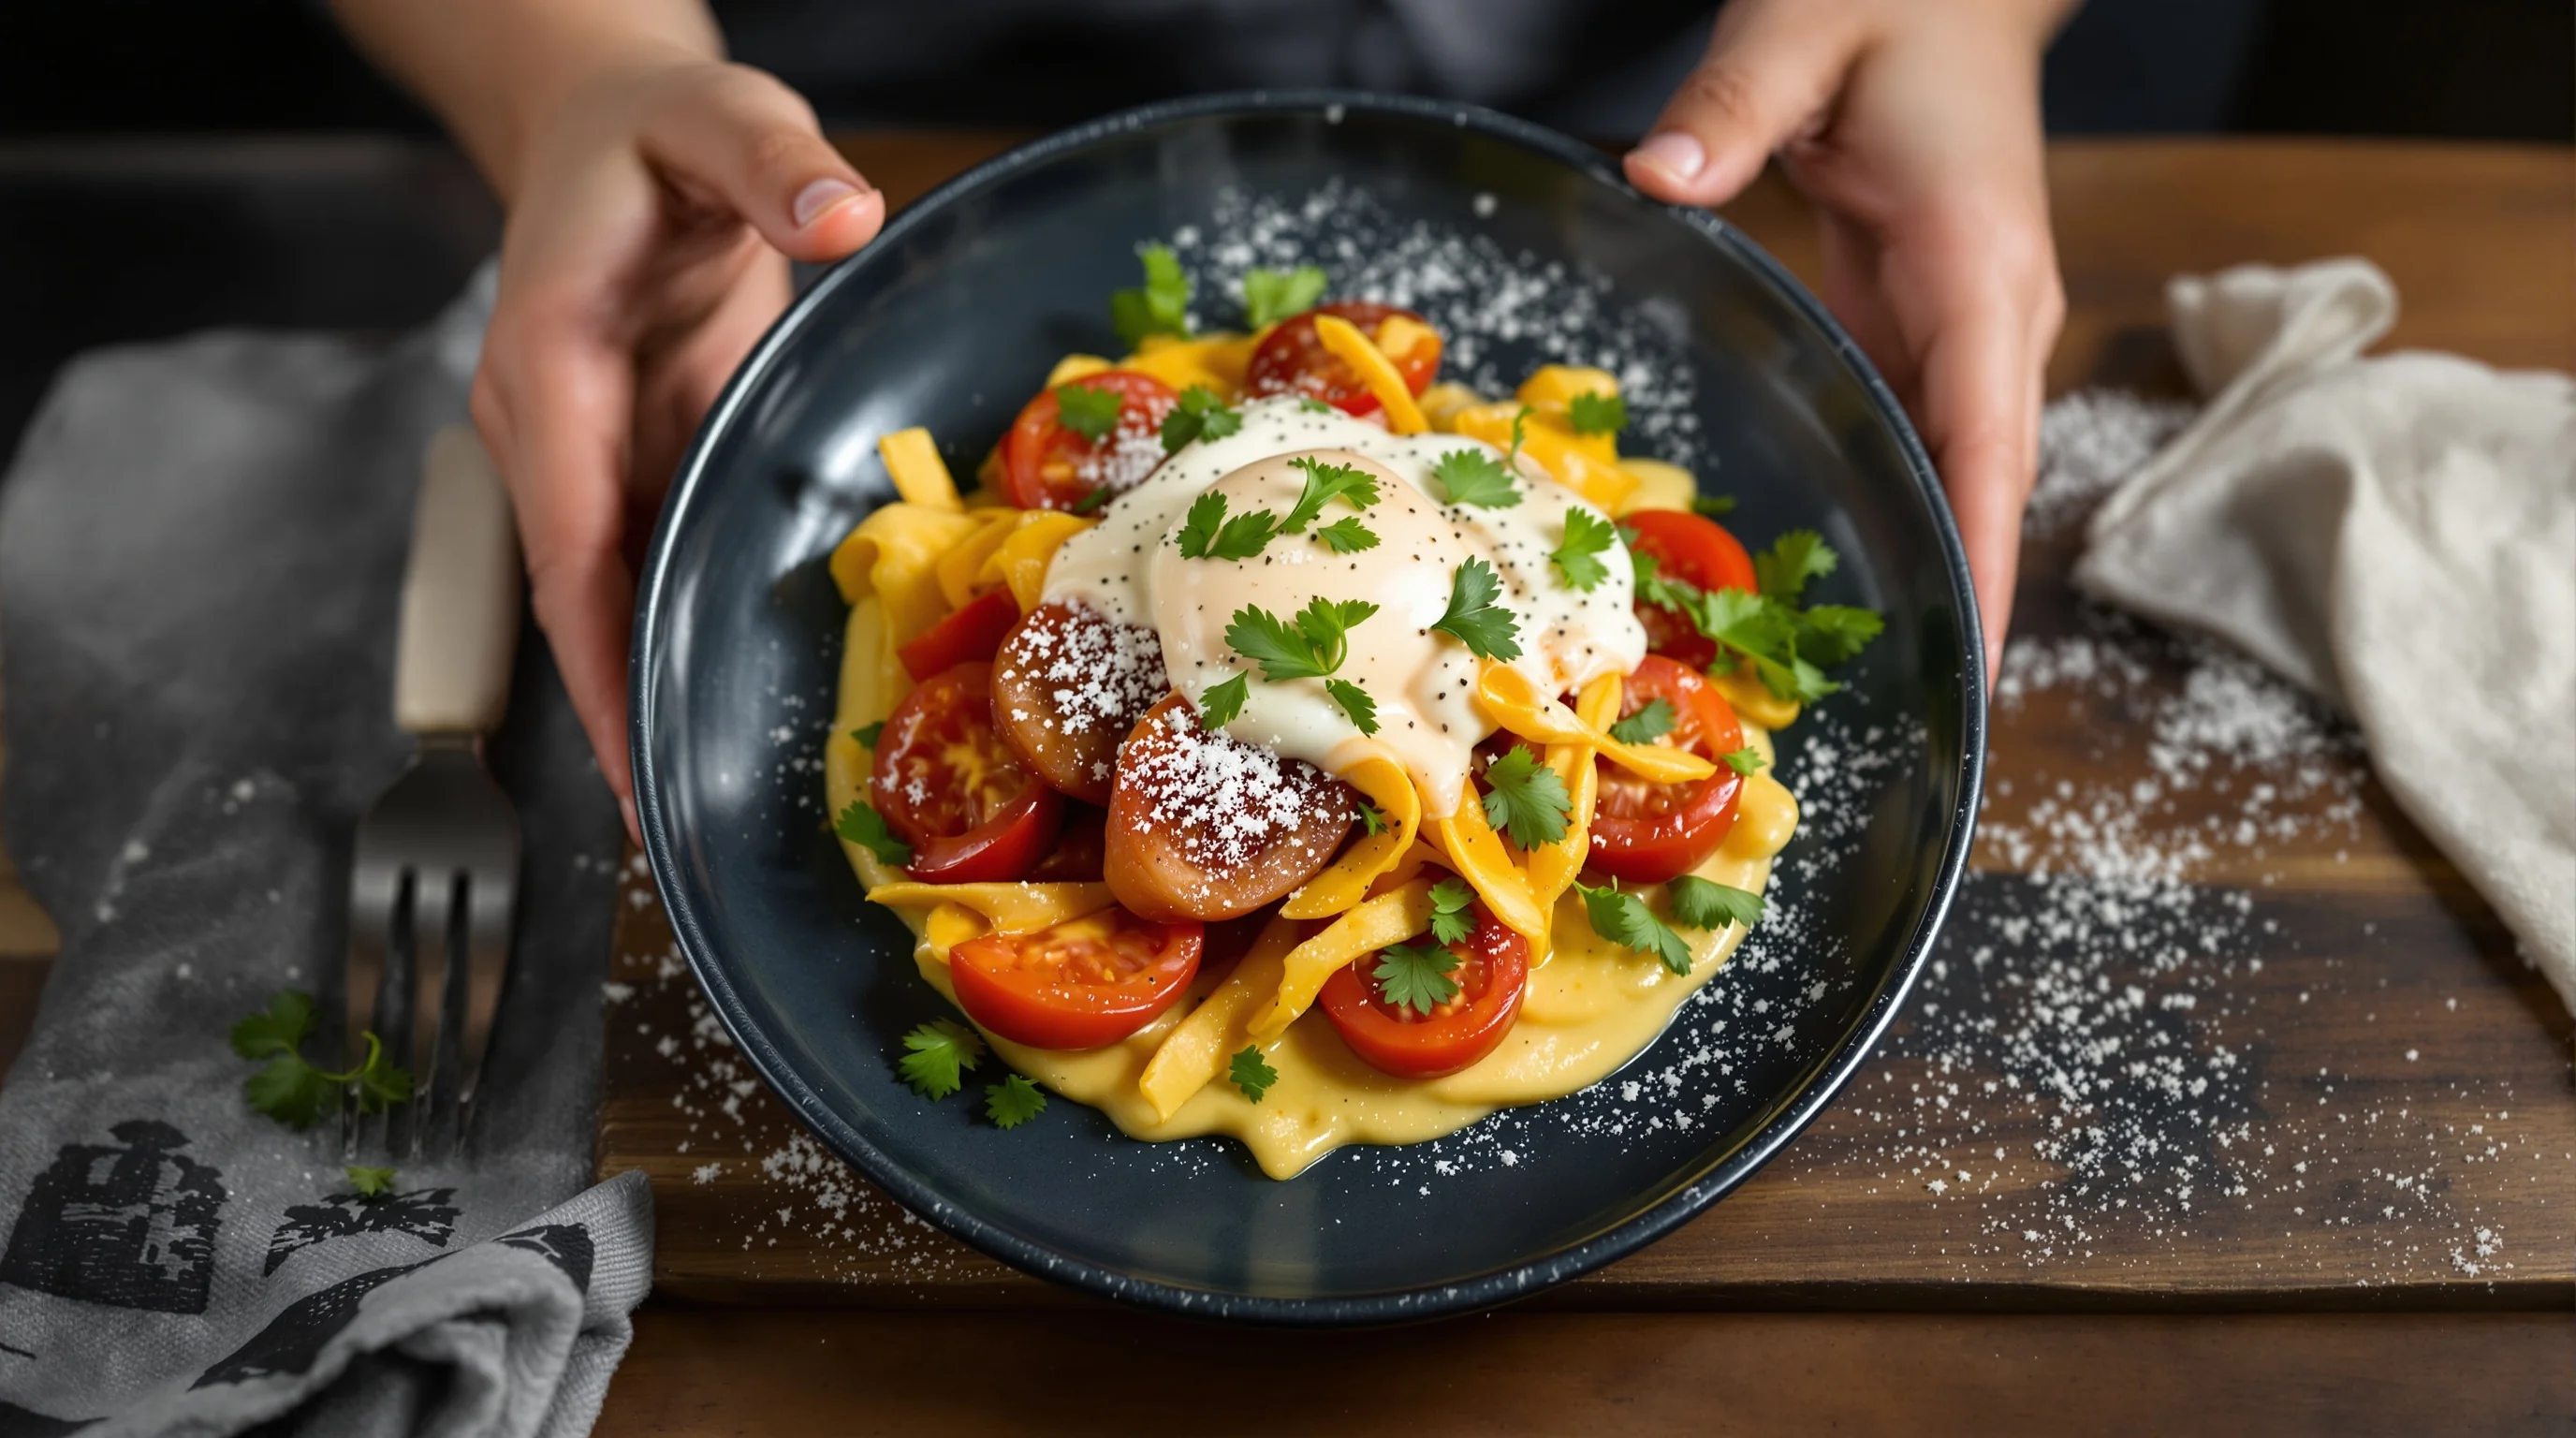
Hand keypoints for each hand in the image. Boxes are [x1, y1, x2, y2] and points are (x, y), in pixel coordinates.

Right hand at [469, 58, 882, 836]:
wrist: (600, 118)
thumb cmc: (651, 129)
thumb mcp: (719, 118)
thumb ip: (774, 159)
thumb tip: (838, 211)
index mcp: (553, 364)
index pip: (568, 534)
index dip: (595, 648)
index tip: (627, 747)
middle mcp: (548, 425)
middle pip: (573, 596)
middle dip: (613, 712)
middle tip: (669, 835)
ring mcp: (580, 449)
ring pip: (602, 596)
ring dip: (635, 697)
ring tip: (688, 813)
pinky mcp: (622, 457)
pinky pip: (638, 567)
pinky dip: (663, 641)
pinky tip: (708, 711)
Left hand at [1624, 0, 2068, 683]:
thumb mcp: (1805, 25)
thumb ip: (1733, 102)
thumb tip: (1655, 177)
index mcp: (1979, 265)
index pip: (1992, 439)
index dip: (1987, 559)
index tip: (1978, 666)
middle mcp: (1991, 313)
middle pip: (1985, 486)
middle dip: (1962, 602)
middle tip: (1910, 726)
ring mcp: (1966, 323)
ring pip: (1955, 473)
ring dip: (1927, 569)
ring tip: (1868, 686)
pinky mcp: (1927, 320)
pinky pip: (1917, 435)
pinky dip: (1890, 506)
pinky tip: (1839, 574)